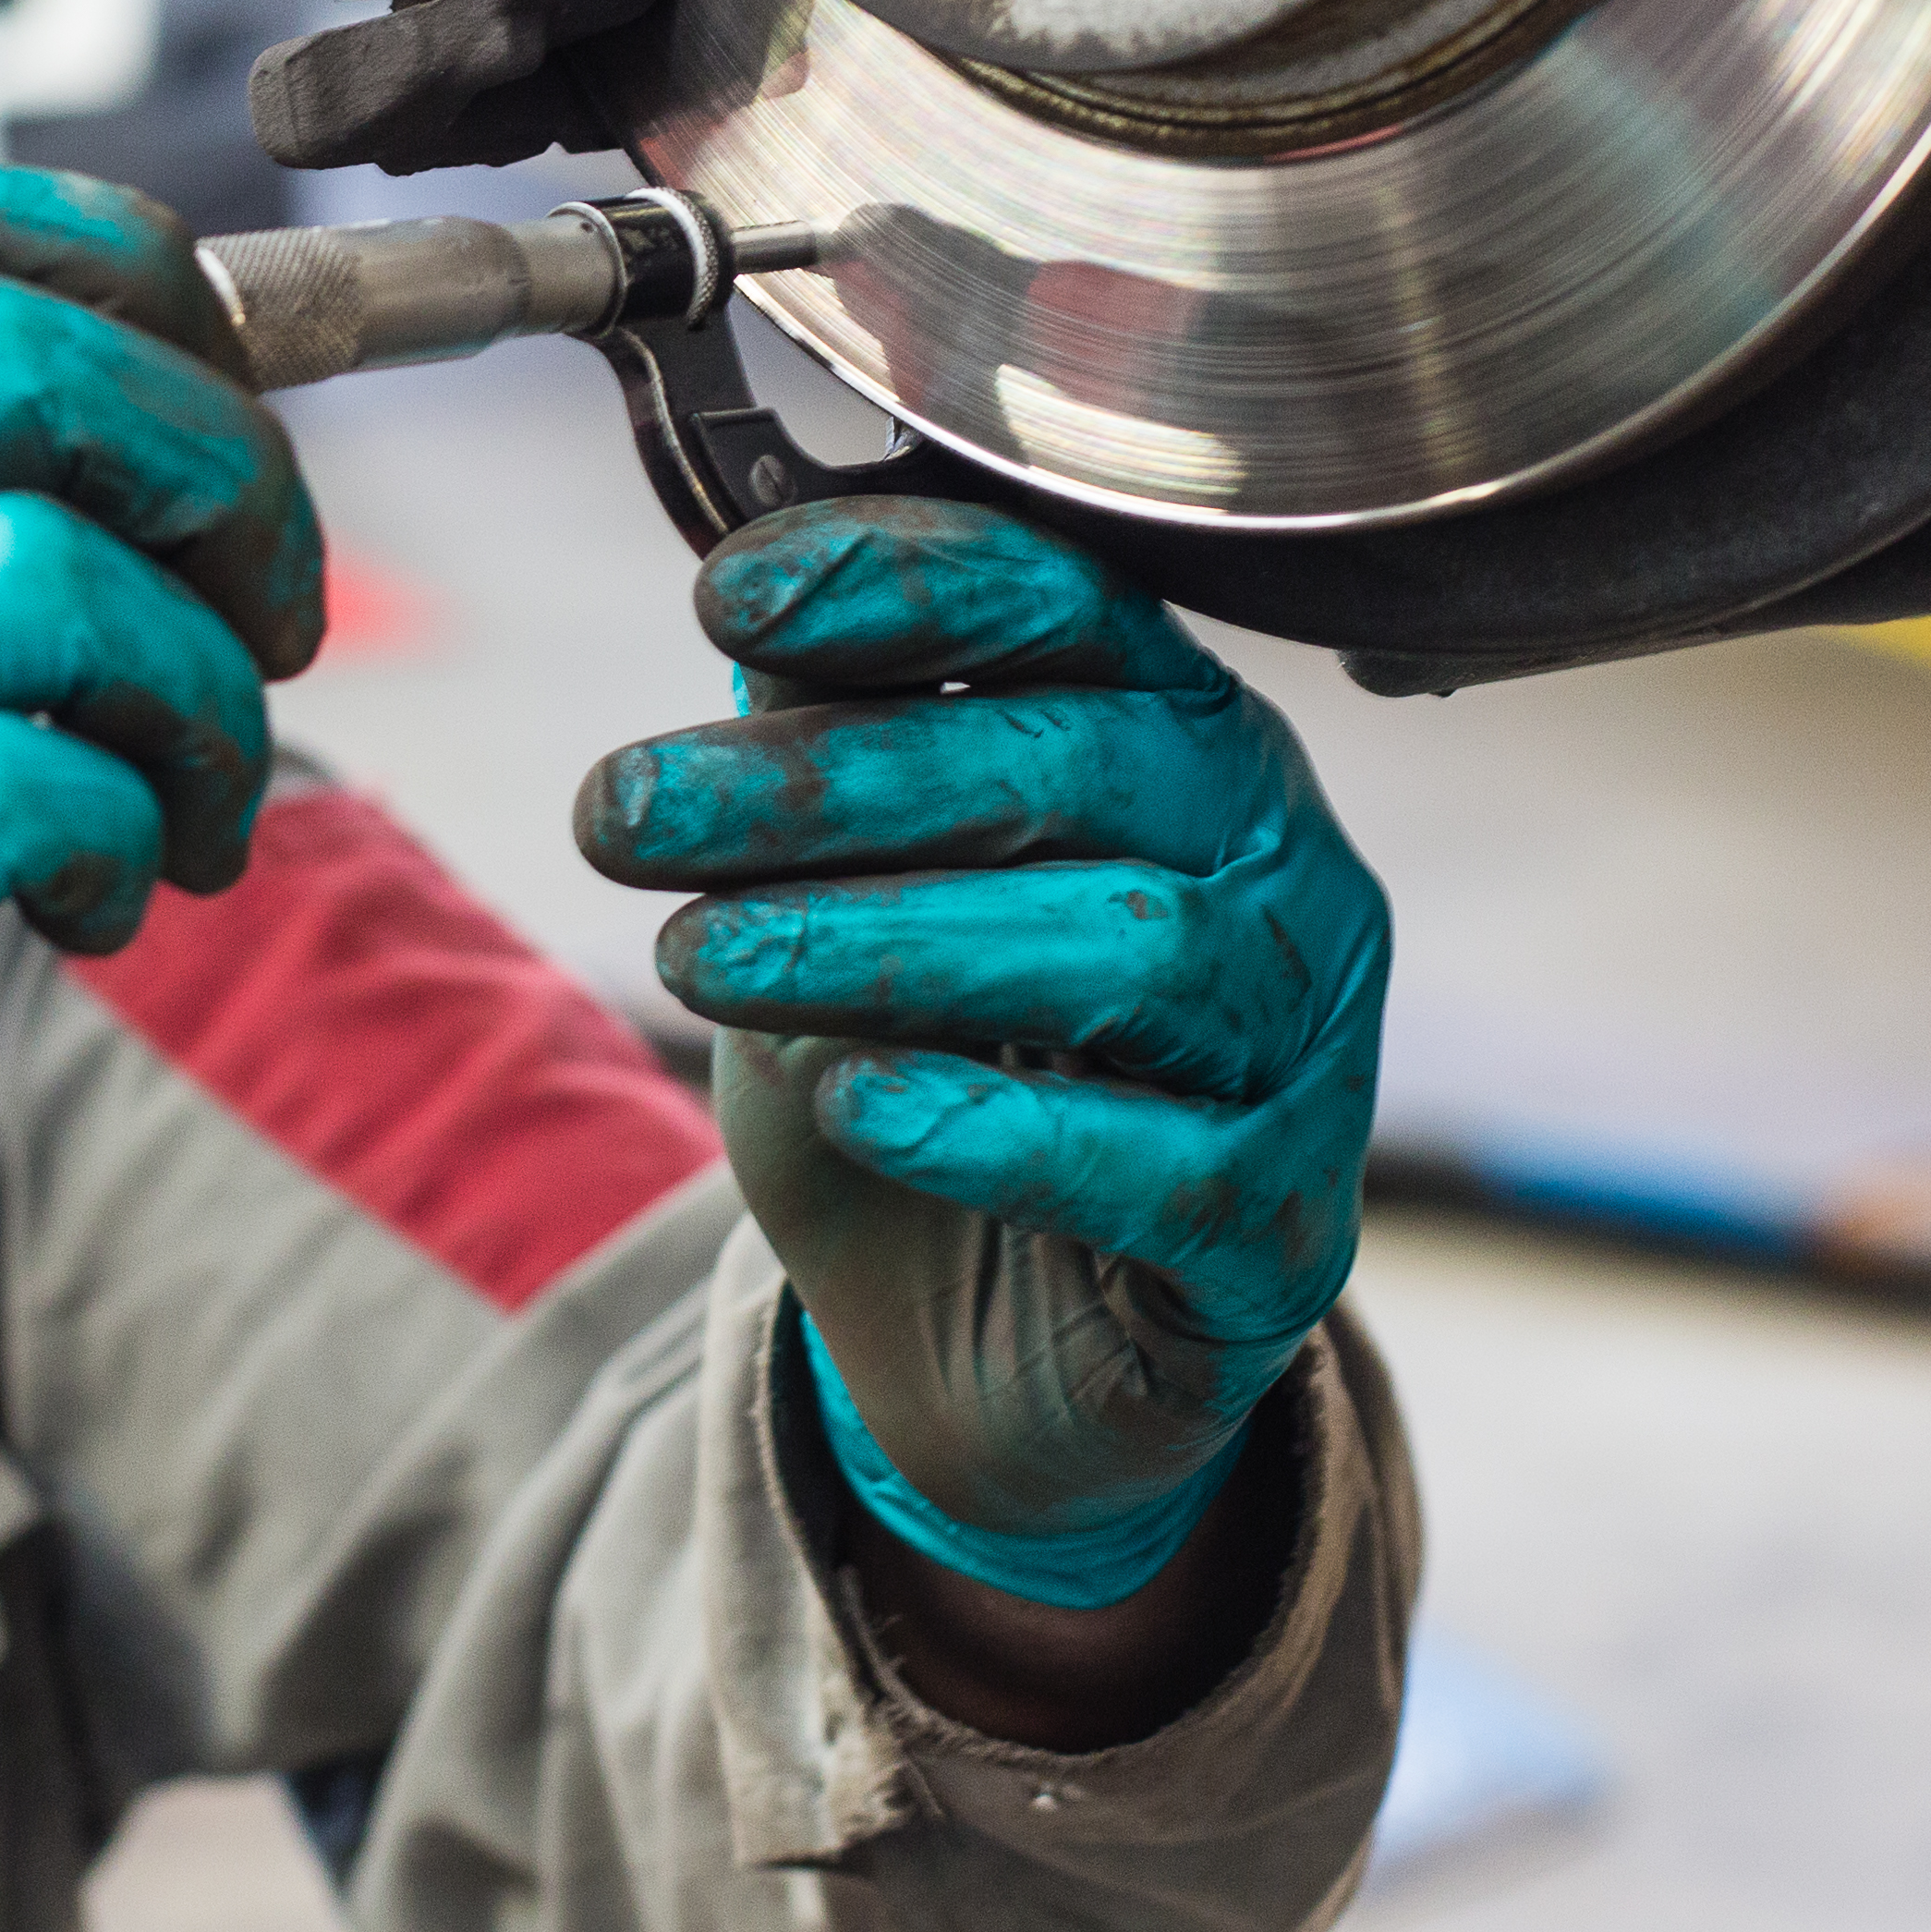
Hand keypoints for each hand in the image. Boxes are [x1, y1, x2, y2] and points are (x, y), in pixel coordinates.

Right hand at [0, 159, 322, 1563]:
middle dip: (225, 473)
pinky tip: (94, 908)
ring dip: (203, 706)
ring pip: (57, 574)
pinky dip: (127, 840)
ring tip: (190, 819)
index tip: (223, 391)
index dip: (129, 272)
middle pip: (22, 355)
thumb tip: (195, 424)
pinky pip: (35, 779)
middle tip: (269, 624)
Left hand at [576, 498, 1384, 1606]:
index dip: (908, 581)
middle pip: (1080, 767)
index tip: (726, 594)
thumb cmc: (931, 1072)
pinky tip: (852, 1098)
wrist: (994, 1351)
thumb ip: (820, 751)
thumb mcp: (838, 896)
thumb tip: (748, 603)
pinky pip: (1158, 1165)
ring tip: (697, 956)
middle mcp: (1279, 868)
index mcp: (1185, 739)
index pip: (1074, 605)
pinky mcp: (1279, 1233)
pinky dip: (992, 1124)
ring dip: (887, 943)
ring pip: (1129, 950)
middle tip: (627, 810)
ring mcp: (1303, 1051)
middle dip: (829, 779)